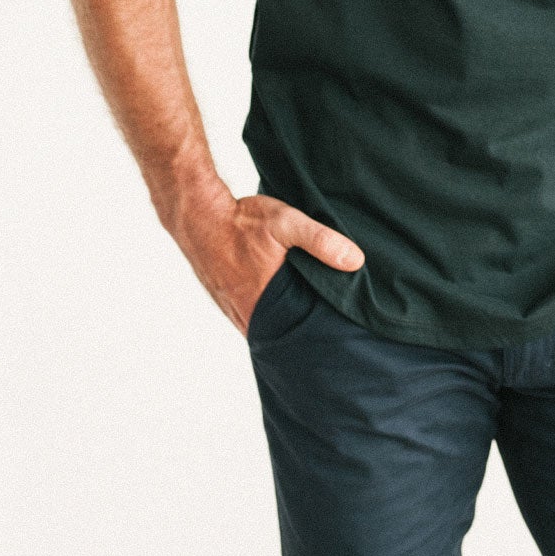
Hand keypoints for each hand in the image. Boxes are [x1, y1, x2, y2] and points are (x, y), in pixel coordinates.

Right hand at [165, 183, 365, 337]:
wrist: (199, 216)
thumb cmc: (243, 221)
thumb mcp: (288, 223)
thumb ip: (321, 241)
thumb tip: (356, 261)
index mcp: (265, 302)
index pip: (296, 333)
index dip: (314, 337)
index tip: (334, 339)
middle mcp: (247, 312)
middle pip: (280, 335)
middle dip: (299, 335)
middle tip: (324, 335)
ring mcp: (232, 308)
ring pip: (263, 328)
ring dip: (280, 327)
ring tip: (303, 322)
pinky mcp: (224, 300)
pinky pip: (247, 318)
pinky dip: (262, 318)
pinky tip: (275, 309)